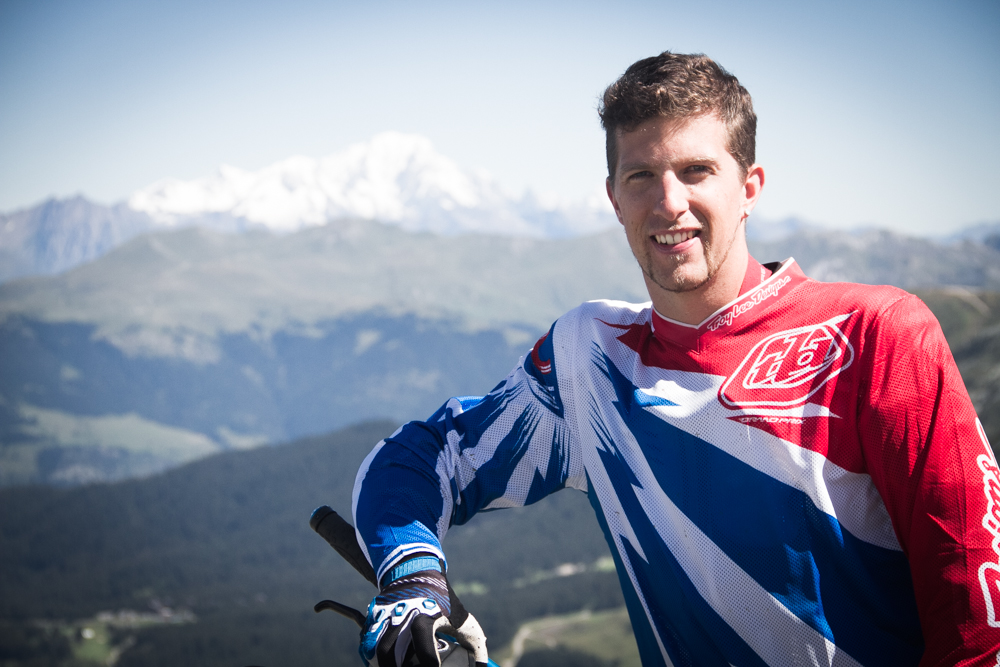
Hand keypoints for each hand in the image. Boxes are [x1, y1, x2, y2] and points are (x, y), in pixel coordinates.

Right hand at [359, 557, 487, 666]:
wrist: (415, 571)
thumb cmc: (443, 599)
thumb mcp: (463, 619)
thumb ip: (475, 646)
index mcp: (426, 617)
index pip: (426, 654)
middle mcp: (401, 617)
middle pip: (391, 657)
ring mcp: (384, 616)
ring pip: (376, 652)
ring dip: (388, 664)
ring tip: (402, 666)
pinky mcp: (373, 618)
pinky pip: (368, 644)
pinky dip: (375, 658)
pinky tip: (390, 662)